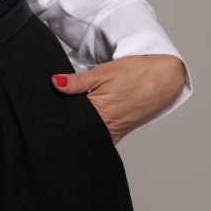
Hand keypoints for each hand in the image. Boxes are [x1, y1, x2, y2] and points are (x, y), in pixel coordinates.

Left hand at [50, 54, 185, 143]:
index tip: (47, 110)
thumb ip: (78, 81)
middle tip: (55, 113)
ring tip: (70, 117)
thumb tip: (55, 83)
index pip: (70, 118)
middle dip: (67, 123)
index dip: (58, 114)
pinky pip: (101, 139)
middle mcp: (107, 126)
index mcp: (100, 110)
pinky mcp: (120, 133)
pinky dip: (91, 133)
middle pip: (78, 129)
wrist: (163, 78)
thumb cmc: (135, 72)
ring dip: (79, 128)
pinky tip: (84, 125)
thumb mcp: (104, 72)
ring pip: (89, 136)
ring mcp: (115, 132)